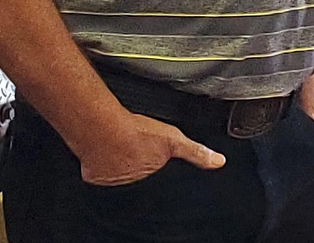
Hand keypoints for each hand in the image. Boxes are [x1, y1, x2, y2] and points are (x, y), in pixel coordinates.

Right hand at [78, 111, 225, 185]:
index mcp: (152, 176)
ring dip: (120, 162)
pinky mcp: (95, 177)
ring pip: (120, 172)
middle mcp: (133, 182)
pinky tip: (106, 149)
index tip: (151, 155)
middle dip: (139, 161)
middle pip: (140, 174)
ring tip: (121, 145)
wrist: (103, 130)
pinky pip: (100, 171)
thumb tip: (218, 162)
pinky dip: (102, 163)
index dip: (156, 167)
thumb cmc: (136, 133)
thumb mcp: (173, 140)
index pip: (158, 178)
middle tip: (136, 144)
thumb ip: (195, 152)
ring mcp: (113, 181)